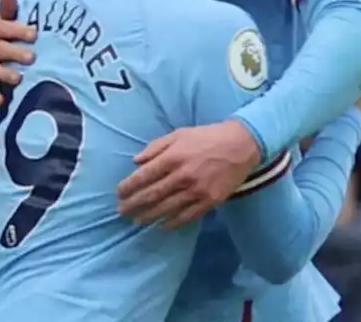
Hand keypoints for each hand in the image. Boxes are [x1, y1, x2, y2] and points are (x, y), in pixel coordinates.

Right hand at [0, 0, 35, 106]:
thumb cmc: (2, 37)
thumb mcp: (5, 22)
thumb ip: (9, 9)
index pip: (2, 27)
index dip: (18, 30)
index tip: (35, 34)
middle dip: (14, 53)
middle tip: (32, 58)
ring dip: (4, 74)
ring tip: (19, 79)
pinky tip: (2, 101)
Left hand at [117, 119, 259, 227]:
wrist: (241, 145)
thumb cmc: (207, 137)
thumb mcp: (179, 134)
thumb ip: (156, 147)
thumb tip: (136, 161)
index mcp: (173, 157)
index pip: (144, 176)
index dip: (129, 187)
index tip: (119, 194)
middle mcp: (182, 175)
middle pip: (152, 195)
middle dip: (134, 205)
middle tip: (121, 212)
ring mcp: (196, 190)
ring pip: (167, 208)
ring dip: (149, 216)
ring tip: (137, 221)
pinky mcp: (210, 201)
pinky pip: (187, 216)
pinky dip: (172, 223)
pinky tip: (162, 226)